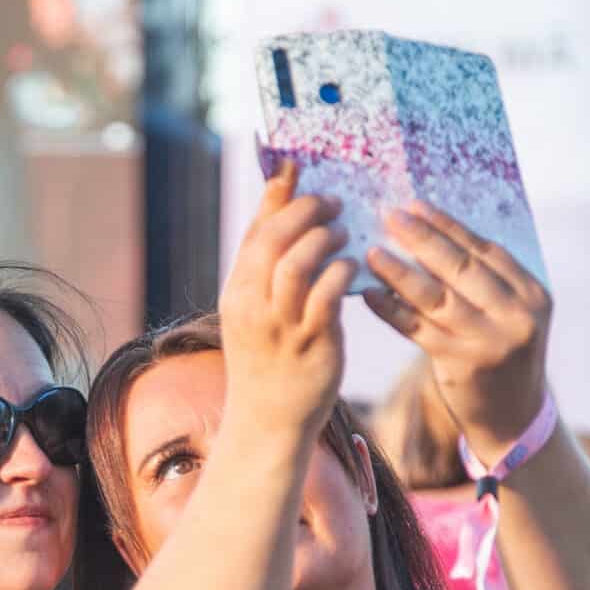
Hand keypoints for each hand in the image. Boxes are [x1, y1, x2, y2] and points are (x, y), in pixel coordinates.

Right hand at [219, 159, 352, 435]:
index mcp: (237, 291)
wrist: (268, 421)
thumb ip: (268, 268)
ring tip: (342, 233)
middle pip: (273, 240)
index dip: (275, 195)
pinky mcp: (312, 344)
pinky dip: (339, 272)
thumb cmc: (269, 360)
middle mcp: (252, 305)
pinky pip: (325, 297)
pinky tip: (352, 265)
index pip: (253, 232)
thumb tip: (285, 218)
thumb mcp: (255, 311)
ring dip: (322, 239)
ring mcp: (279, 325)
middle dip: (304, 211)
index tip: (296, 167)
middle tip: (332, 202)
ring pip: (295, 264)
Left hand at [363, 203, 550, 456]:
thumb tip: (434, 234)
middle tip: (389, 216)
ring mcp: (490, 340)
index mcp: (532, 293)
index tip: (416, 205)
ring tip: (370, 251)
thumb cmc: (502, 354)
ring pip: (435, 296)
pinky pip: (417, 329)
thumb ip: (485, 281)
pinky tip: (369, 293)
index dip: (449, 226)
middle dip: (422, 238)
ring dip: (399, 271)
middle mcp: (516, 314)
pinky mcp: (462, 364)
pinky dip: (391, 310)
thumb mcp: (509, 315)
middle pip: (460, 267)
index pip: (485, 250)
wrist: (513, 417)